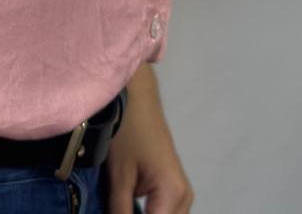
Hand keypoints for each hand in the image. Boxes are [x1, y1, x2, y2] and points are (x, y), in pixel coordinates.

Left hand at [103, 64, 194, 212]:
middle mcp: (185, 197)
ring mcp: (182, 193)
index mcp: (173, 194)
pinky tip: (129, 210)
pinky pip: (166, 213)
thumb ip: (120, 212)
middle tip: (116, 211)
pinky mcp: (174, 188)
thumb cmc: (127, 131)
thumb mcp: (119, 176)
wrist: (138, 98)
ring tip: (122, 207)